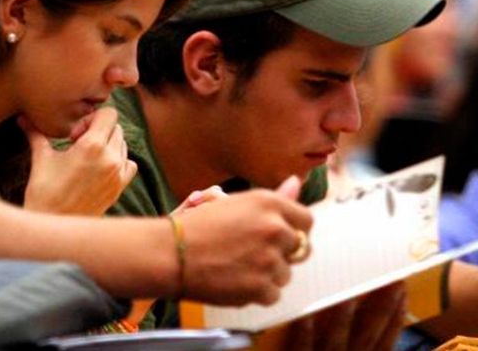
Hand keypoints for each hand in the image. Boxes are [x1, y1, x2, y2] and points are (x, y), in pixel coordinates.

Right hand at [21, 107, 136, 215]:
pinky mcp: (119, 189)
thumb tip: (22, 118)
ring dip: (108, 145)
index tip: (75, 133)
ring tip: (87, 157)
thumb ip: (36, 133)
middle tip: (78, 145)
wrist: (52, 225)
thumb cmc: (43, 191)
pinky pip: (129, 164)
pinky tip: (100, 168)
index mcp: (93, 146)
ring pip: (123, 145)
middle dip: (98, 130)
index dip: (91, 118)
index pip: (109, 114)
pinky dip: (119, 161)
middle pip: (116, 128)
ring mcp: (117, 175)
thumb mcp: (41, 158)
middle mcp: (110, 158)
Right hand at [176, 175, 312, 305]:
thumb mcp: (237, 203)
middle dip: (283, 254)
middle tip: (255, 254)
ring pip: (285, 274)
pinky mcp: (261, 287)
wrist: (171, 253)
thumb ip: (275, 198)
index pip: (306, 220)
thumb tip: (296, 182)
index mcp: (269, 203)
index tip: (279, 238)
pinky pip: (273, 294)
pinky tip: (236, 281)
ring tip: (239, 267)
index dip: (294, 230)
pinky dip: (257, 293)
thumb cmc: (198, 226)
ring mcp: (270, 259)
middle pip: (301, 248)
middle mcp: (275, 228)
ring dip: (268, 274)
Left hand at [275, 282, 406, 350]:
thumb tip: (400, 337)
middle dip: (380, 308)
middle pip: (367, 335)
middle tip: (387, 280)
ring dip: (342, 318)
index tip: (403, 291)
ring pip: (336, 341)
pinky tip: (305, 318)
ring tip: (348, 294)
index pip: (386, 341)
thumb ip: (377, 348)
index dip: (396, 318)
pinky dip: (303, 336)